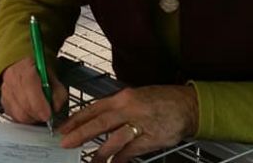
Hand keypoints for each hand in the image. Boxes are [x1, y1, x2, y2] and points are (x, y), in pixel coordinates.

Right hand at [0, 57, 67, 125]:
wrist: (20, 63)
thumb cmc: (37, 69)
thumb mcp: (53, 76)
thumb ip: (58, 92)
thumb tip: (55, 108)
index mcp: (26, 69)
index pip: (32, 92)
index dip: (42, 108)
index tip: (49, 114)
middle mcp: (13, 79)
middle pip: (25, 107)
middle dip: (38, 115)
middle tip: (46, 115)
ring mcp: (6, 90)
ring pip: (18, 114)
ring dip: (31, 118)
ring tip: (38, 112)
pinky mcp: (3, 100)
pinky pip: (13, 115)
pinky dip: (23, 117)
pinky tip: (29, 111)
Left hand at [58, 85, 198, 161]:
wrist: (188, 105)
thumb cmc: (161, 100)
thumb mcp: (135, 97)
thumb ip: (116, 108)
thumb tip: (96, 119)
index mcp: (123, 97)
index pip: (94, 108)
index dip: (77, 119)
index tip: (63, 128)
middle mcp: (129, 109)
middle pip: (100, 122)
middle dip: (80, 133)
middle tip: (66, 142)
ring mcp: (141, 124)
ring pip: (115, 138)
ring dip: (100, 151)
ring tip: (89, 160)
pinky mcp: (152, 139)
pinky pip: (131, 150)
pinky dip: (120, 158)